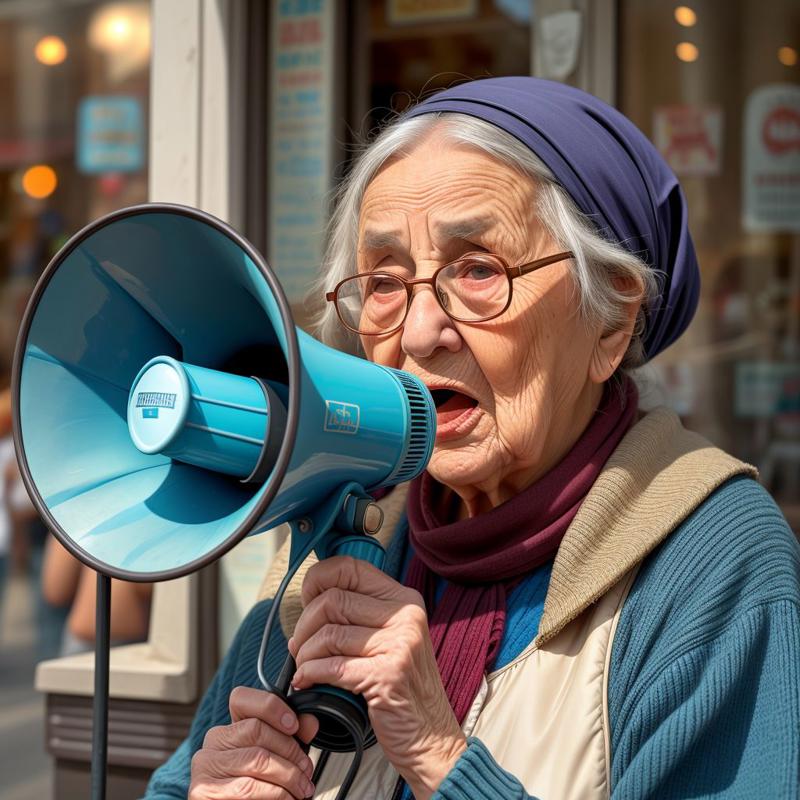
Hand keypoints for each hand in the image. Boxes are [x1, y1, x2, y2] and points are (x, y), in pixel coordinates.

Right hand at [189, 686, 318, 798]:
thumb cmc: (257, 786)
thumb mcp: (275, 756)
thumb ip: (291, 736)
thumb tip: (310, 723)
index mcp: (230, 726)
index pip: (241, 698)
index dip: (271, 707)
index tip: (294, 725)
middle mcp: (214, 741)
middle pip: (256, 729)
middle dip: (290, 749)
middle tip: (306, 768)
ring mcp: (205, 765)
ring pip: (257, 759)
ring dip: (288, 775)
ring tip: (301, 787)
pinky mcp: (204, 791)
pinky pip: (249, 786)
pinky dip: (276, 793)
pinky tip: (286, 798)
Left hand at [288, 556, 466, 799]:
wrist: (429, 738)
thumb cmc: (401, 690)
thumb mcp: (391, 639)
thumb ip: (361, 615)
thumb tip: (310, 600)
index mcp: (404, 600)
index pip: (350, 567)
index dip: (318, 579)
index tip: (306, 599)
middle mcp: (405, 616)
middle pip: (333, 600)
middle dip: (304, 625)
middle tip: (299, 646)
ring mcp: (400, 644)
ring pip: (328, 633)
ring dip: (304, 653)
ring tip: (303, 666)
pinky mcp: (388, 675)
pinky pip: (332, 665)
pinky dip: (310, 673)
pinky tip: (306, 681)